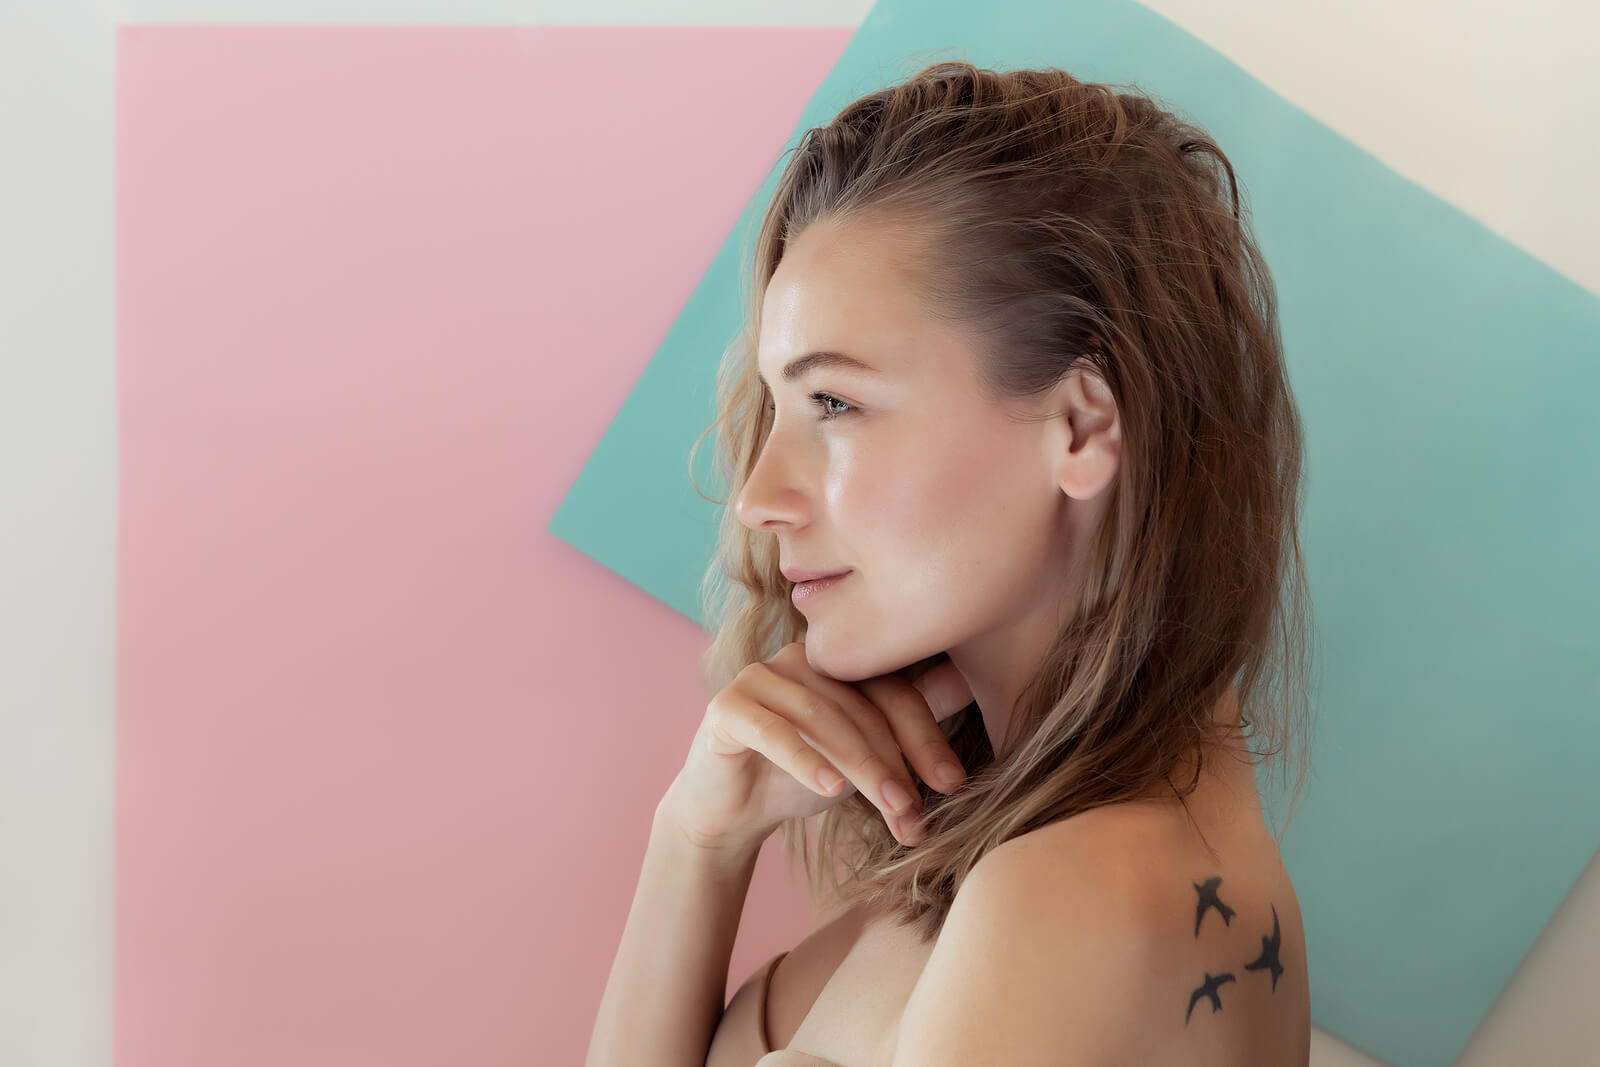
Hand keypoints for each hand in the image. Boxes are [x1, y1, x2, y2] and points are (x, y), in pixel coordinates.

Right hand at [659, 643, 973, 854]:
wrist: (733, 808)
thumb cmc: (804, 775)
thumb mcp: (866, 755)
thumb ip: (908, 724)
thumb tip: (972, 685)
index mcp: (839, 661)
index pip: (894, 691)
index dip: (926, 737)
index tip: (953, 784)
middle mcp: (800, 656)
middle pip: (860, 707)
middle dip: (894, 763)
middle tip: (915, 813)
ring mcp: (760, 676)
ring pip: (821, 718)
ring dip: (860, 767)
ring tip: (887, 809)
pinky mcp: (727, 706)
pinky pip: (771, 730)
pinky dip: (803, 759)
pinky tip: (830, 790)